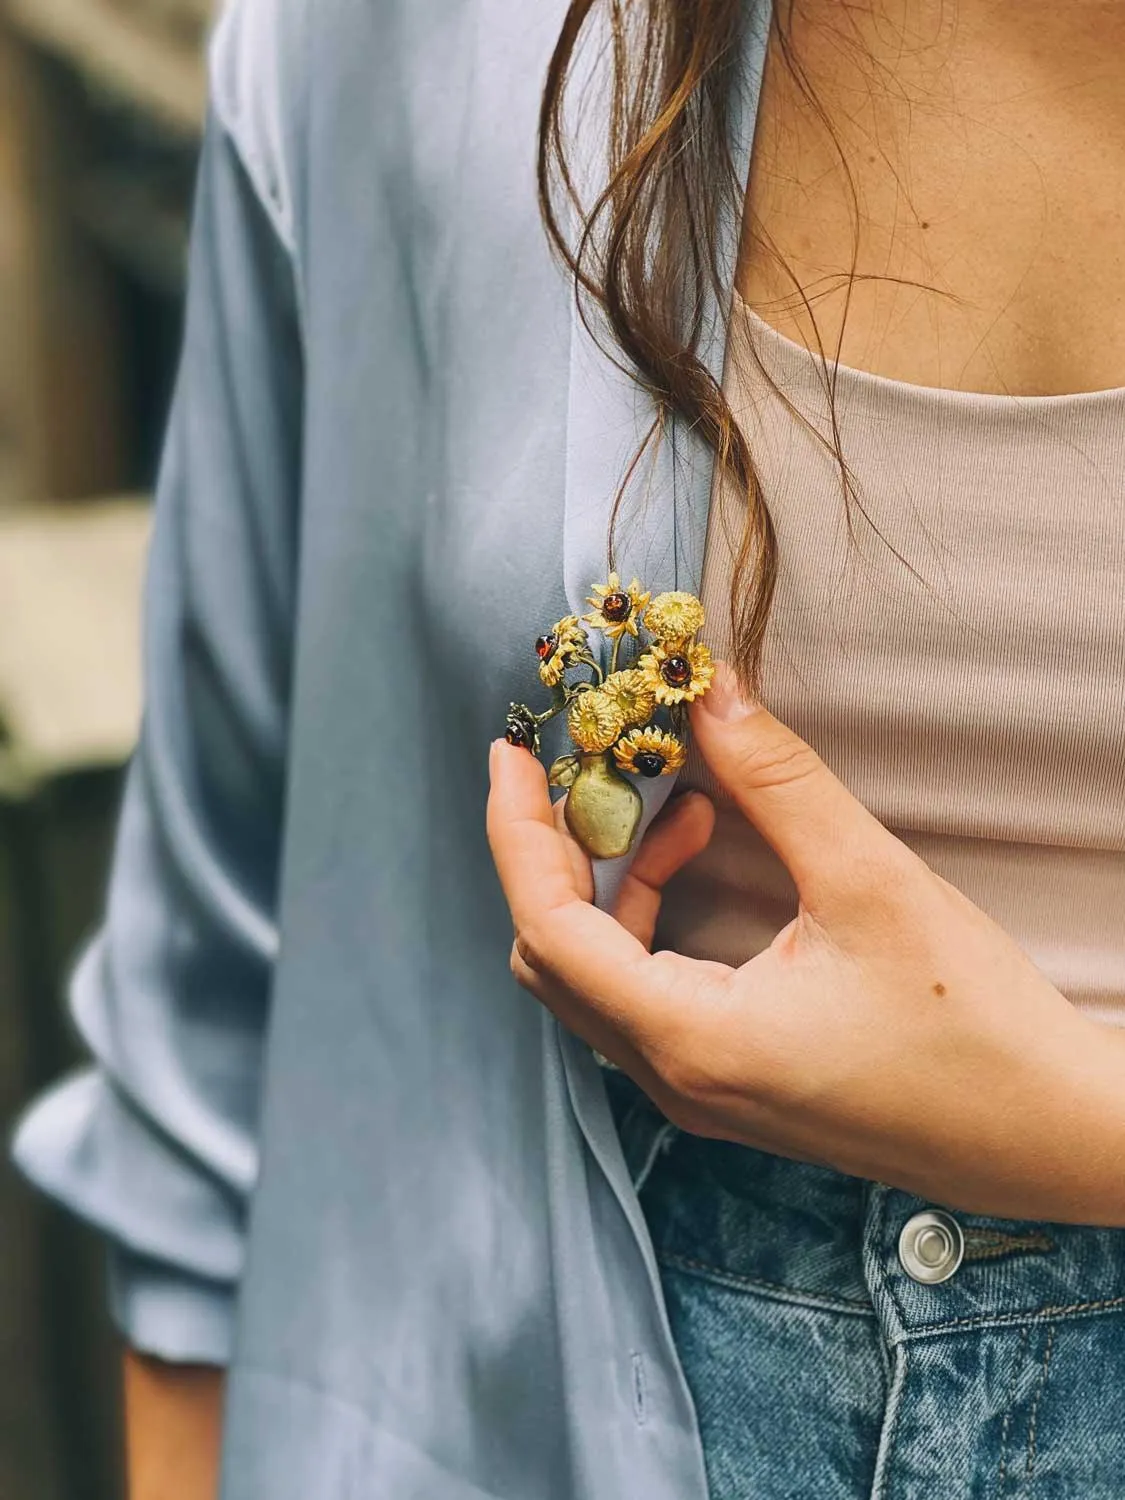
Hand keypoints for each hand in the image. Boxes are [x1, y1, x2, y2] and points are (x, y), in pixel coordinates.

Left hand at [487, 661, 1124, 1225]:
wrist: (1049, 1135)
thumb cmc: (975, 1027)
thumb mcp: (870, 882)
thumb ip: (775, 779)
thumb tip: (707, 693)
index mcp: (692, 1041)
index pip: (547, 929)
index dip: (517, 832)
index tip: (512, 753)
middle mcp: (677, 1078)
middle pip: (554, 956)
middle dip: (557, 852)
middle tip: (585, 769)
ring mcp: (701, 1091)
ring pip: (596, 976)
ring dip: (614, 880)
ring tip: (684, 808)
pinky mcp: (731, 1083)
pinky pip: (643, 995)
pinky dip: (649, 918)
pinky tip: (706, 858)